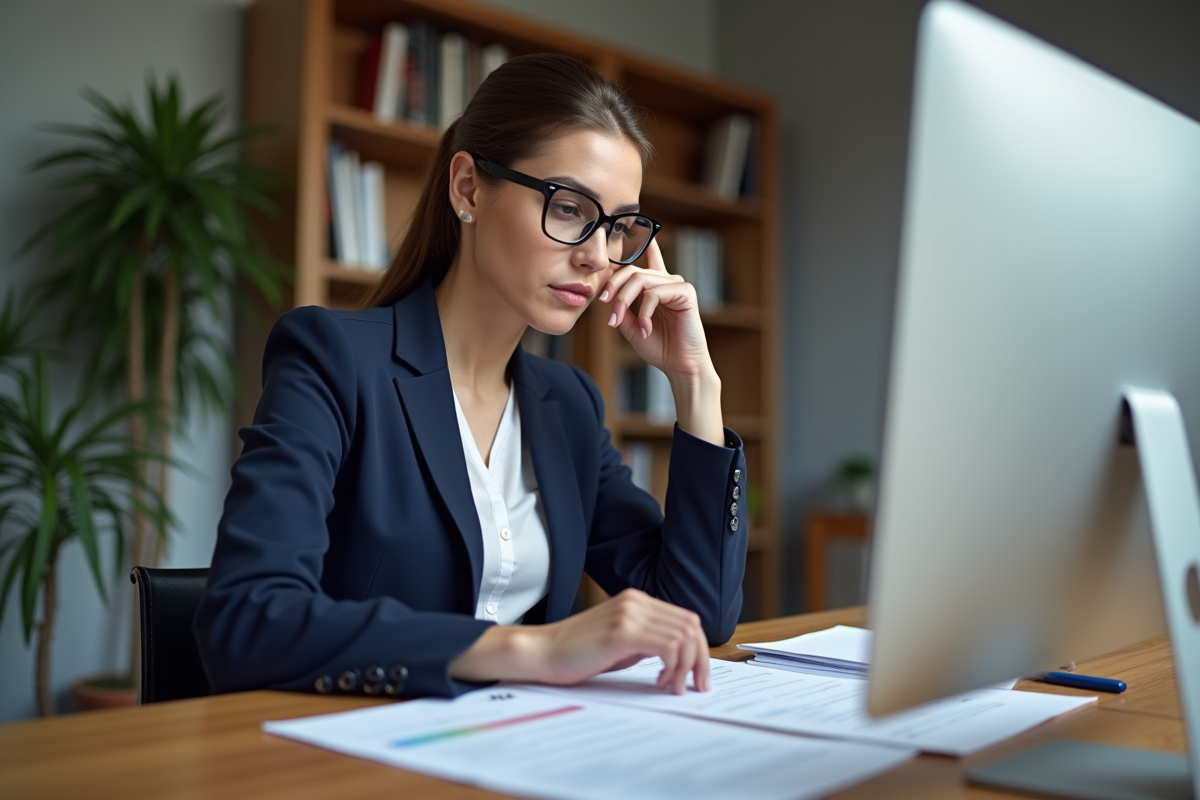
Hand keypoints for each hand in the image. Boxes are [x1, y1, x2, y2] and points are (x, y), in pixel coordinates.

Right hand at [449, 588, 710, 694]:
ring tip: (672, 687)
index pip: (686, 618)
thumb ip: (647, 640)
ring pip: (684, 636)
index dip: (699, 648)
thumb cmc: (577, 652)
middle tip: (697, 686)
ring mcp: (630, 614)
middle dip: (701, 659)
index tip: (697, 675)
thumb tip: (678, 655)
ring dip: (686, 667)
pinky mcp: (622, 631)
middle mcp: (636, 601)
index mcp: (637, 600)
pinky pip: (668, 646)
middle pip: (691, 625)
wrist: (542, 651)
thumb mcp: (620, 641)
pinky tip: (660, 682)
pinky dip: (673, 667)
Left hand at [600, 240, 714, 381]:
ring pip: (640, 280)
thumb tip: (608, 293)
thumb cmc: (659, 347)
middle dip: (613, 288)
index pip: (648, 257)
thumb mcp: (631, 326)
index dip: (640, 242)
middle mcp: (667, 281)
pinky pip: (654, 293)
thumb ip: (621, 308)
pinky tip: (645, 329)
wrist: (679, 365)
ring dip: (623, 302)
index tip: (623, 231)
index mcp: (656, 287)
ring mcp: (677, 285)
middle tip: (605, 307)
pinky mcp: (685, 292)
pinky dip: (644, 312)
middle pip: (632, 271)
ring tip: (618, 322)